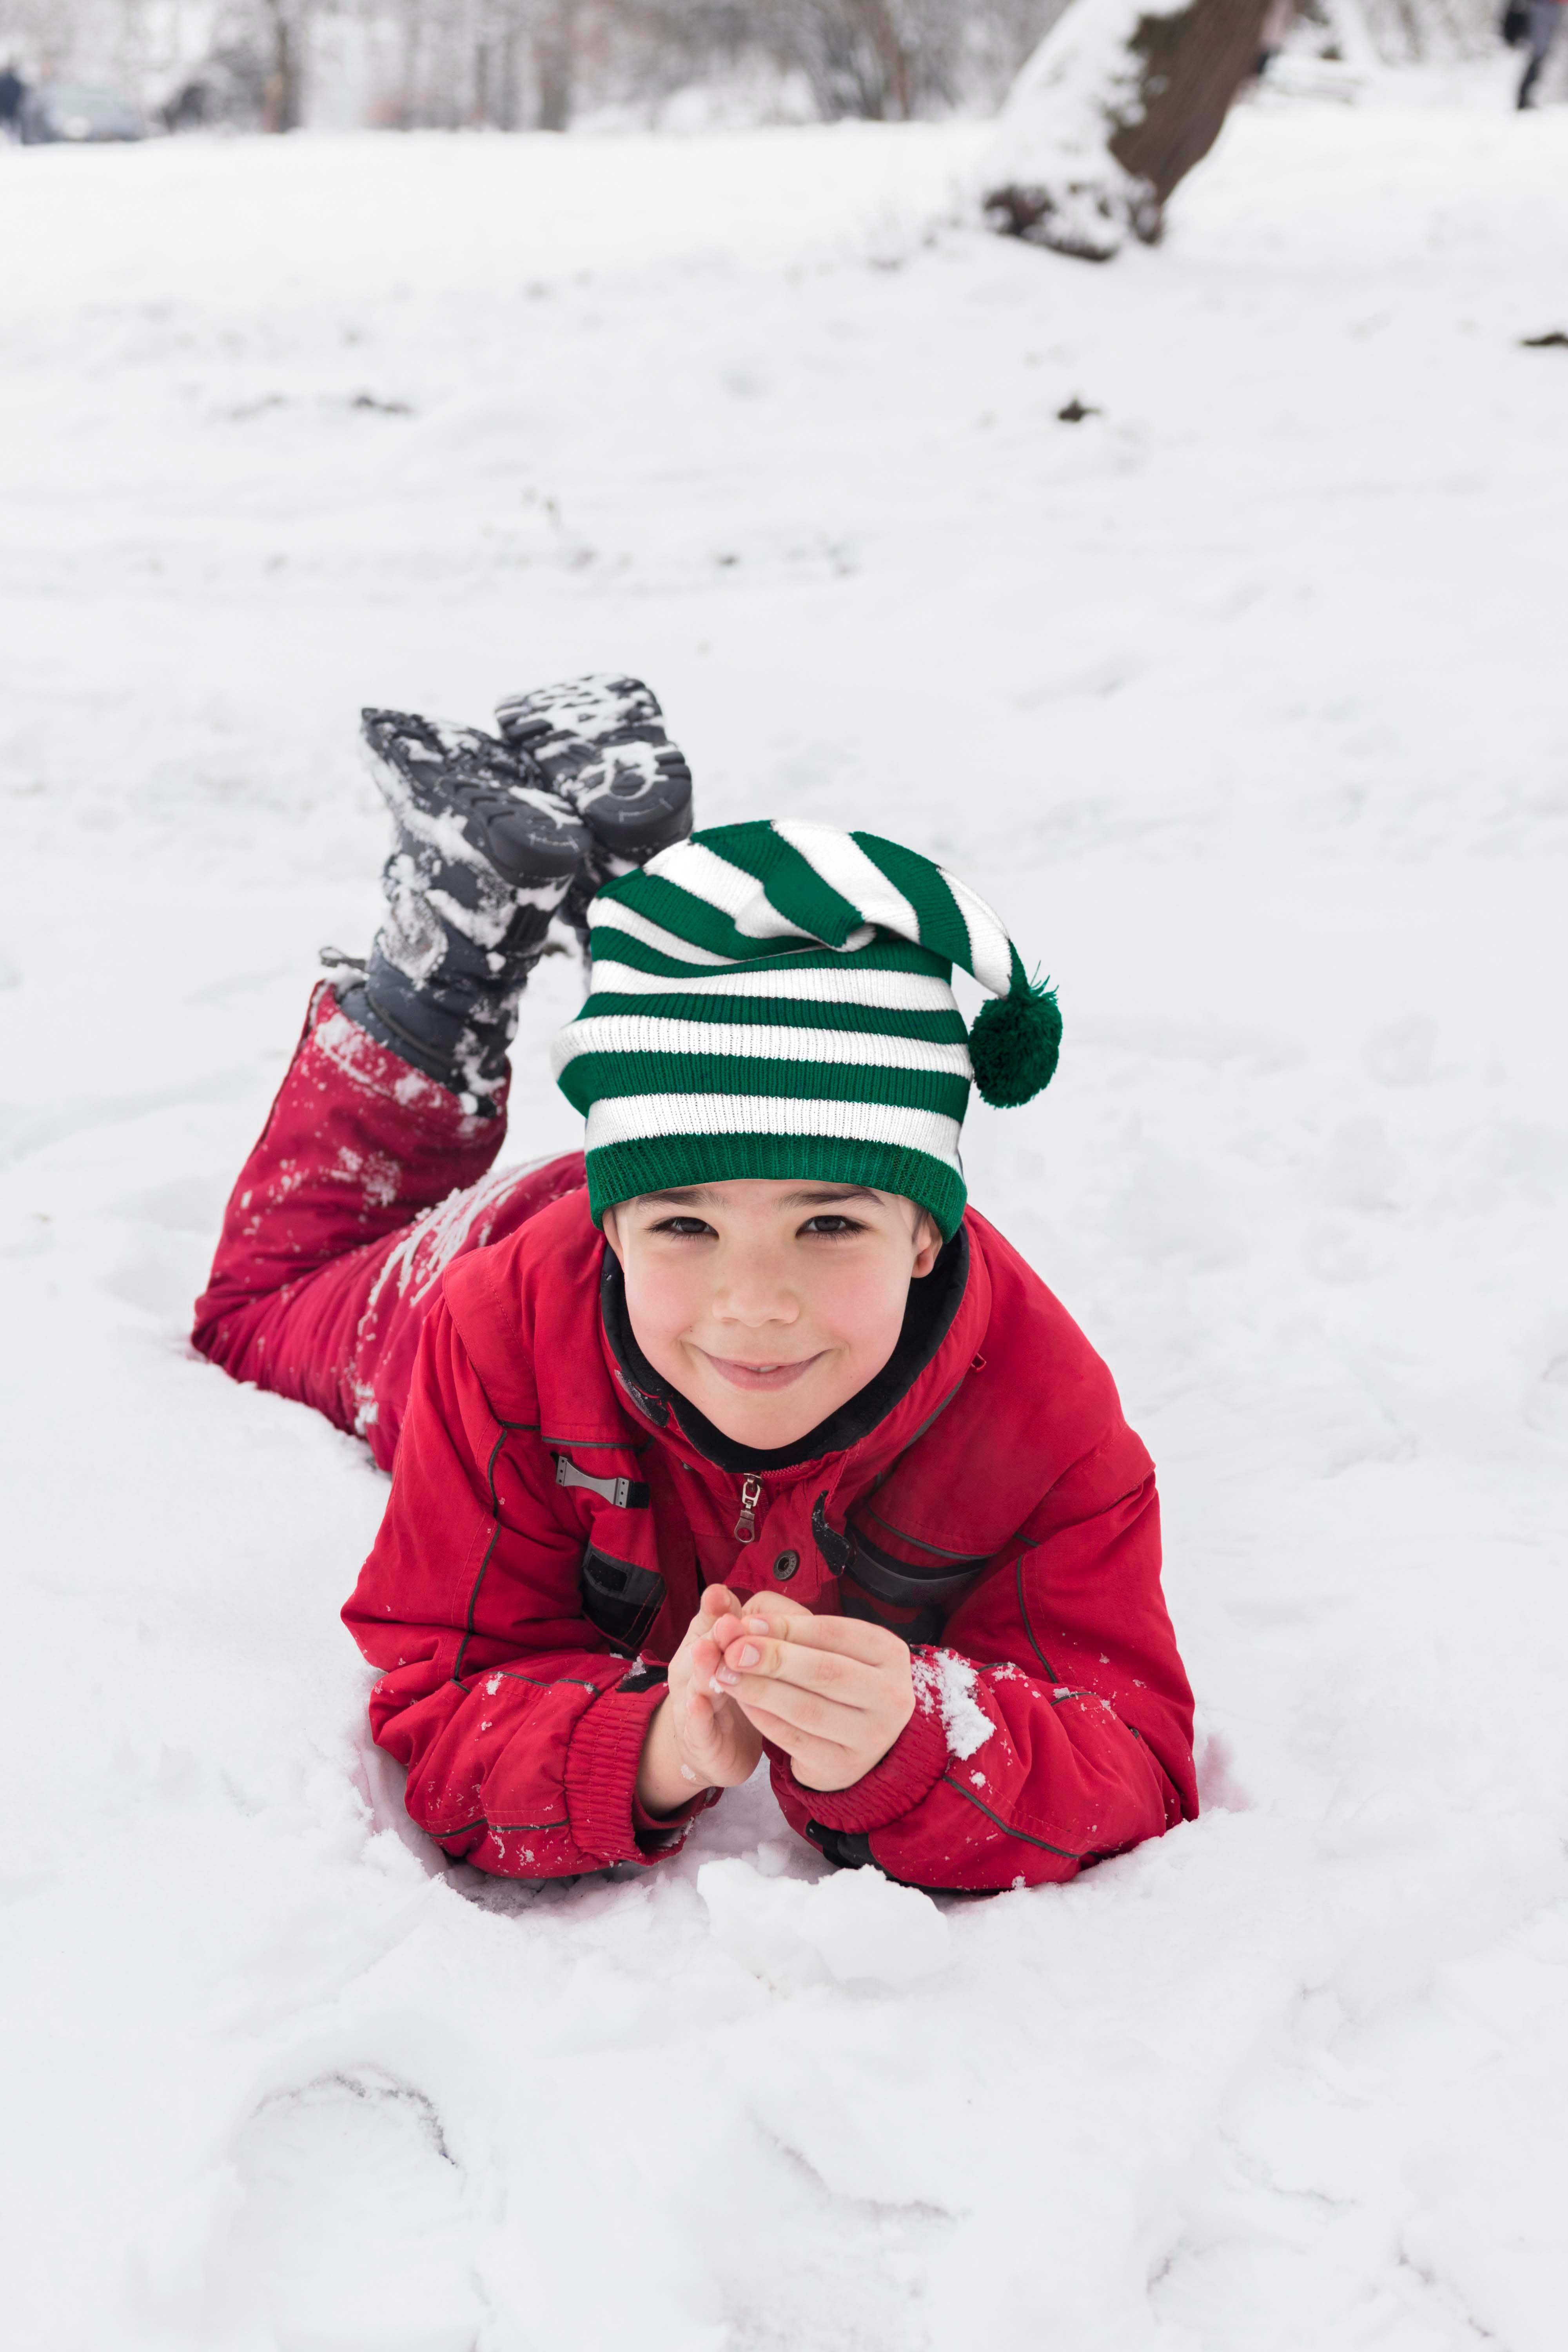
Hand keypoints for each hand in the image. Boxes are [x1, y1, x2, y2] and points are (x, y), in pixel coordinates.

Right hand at [635, 1586, 767, 1815]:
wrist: (712, 1749)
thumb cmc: (736, 1693)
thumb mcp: (741, 1656)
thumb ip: (751, 1628)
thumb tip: (766, 1599)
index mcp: (705, 1644)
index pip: (710, 1621)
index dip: (718, 1609)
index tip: (721, 1596)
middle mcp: (694, 1670)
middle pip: (703, 1648)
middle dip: (715, 1636)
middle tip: (727, 1623)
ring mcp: (691, 1705)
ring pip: (696, 1685)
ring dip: (703, 1669)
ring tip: (708, 1653)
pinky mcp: (698, 1741)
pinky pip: (696, 1727)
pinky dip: (697, 1717)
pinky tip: (700, 1706)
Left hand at [710, 1594, 914, 1793]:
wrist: (860, 1739)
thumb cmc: (841, 1681)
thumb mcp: (831, 1648)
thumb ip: (793, 1631)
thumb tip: (746, 1624)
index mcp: (890, 1654)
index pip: (834, 1632)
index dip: (786, 1627)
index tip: (745, 1623)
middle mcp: (890, 1696)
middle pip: (823, 1671)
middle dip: (772, 1659)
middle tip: (731, 1651)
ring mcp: (871, 1737)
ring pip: (806, 1709)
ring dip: (759, 1690)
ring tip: (725, 1675)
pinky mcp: (843, 1767)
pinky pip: (794, 1740)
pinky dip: (763, 1719)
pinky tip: (741, 1703)